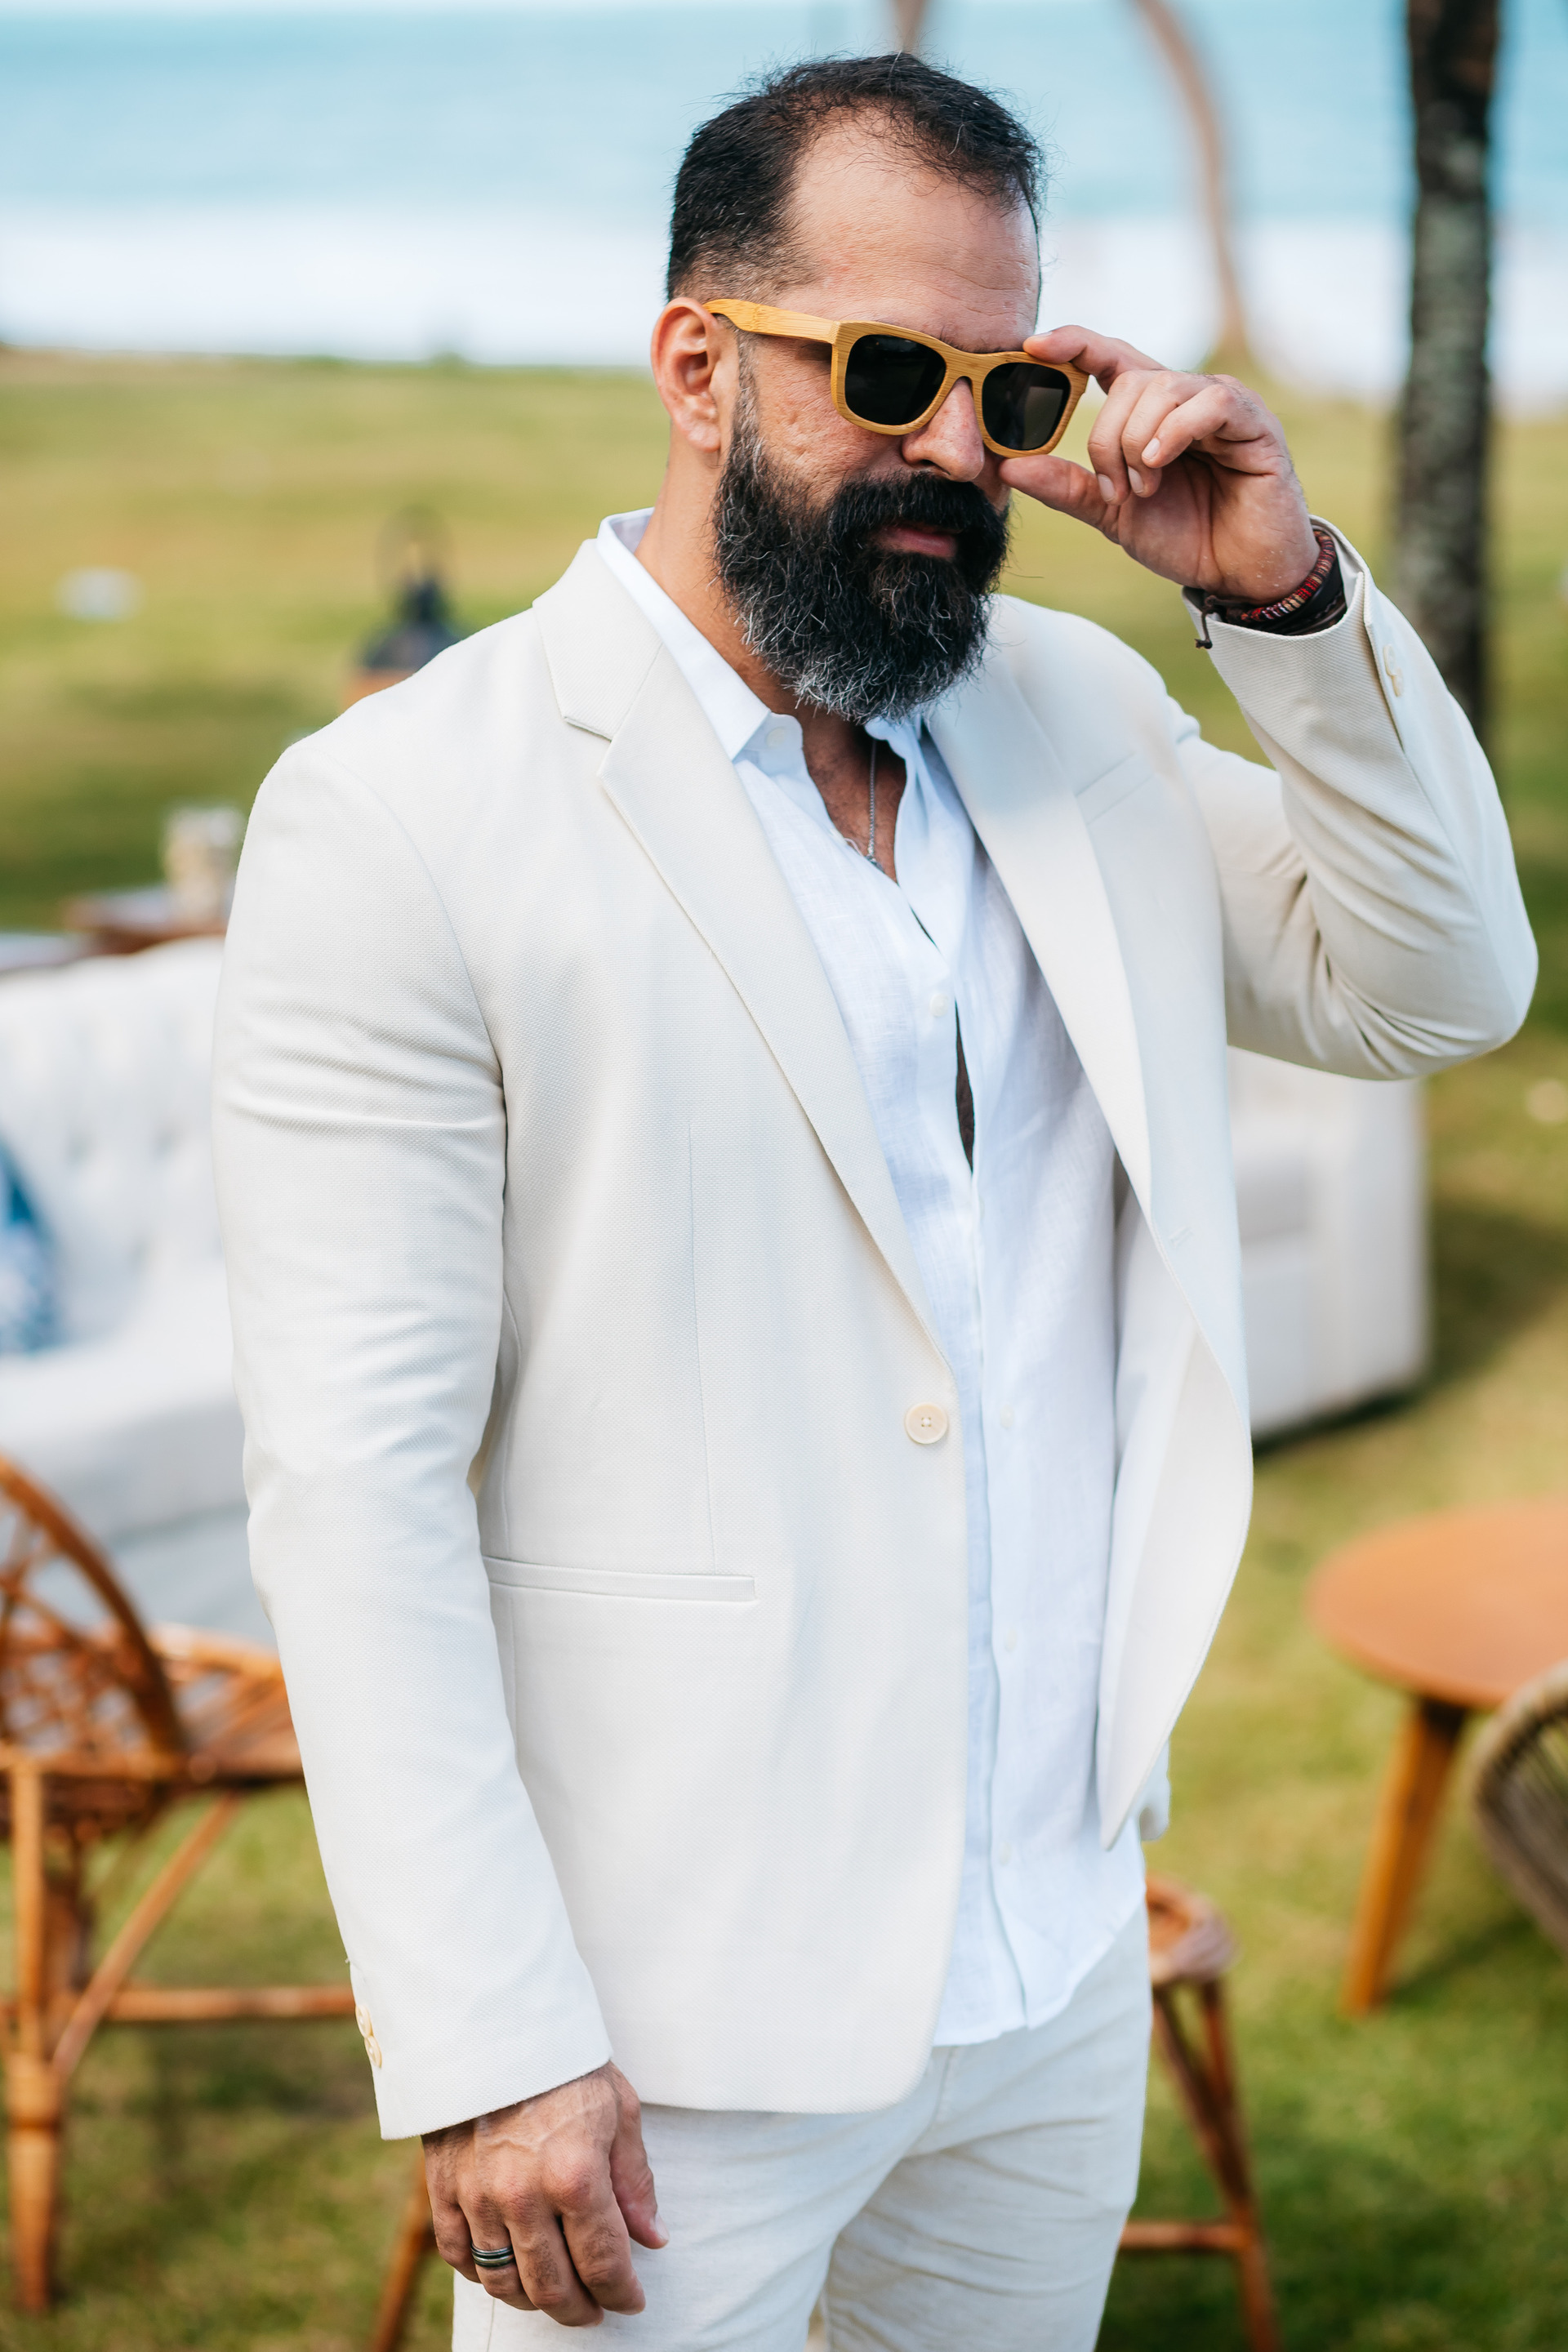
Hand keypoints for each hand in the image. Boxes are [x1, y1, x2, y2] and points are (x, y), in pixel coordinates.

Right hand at [424, 2060, 665, 2327]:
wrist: (494, 2020)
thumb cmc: (565, 2061)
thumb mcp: (618, 2109)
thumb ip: (634, 2181)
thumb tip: (652, 2239)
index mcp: (576, 2175)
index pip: (603, 2264)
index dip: (622, 2293)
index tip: (632, 2300)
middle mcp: (524, 2195)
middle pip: (553, 2287)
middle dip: (580, 2309)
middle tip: (595, 2310)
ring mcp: (478, 2196)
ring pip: (504, 2281)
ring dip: (533, 2301)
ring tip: (554, 2295)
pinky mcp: (442, 2188)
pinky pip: (458, 2255)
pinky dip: (481, 2274)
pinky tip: (504, 2269)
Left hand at [999, 326, 1318, 604]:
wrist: (1237, 574)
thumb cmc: (1184, 536)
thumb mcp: (1111, 512)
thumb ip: (1067, 487)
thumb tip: (1009, 466)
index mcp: (1149, 412)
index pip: (1108, 357)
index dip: (1073, 343)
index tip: (1033, 346)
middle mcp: (1185, 397)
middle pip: (1128, 382)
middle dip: (1108, 437)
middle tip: (1116, 489)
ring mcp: (1221, 404)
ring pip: (1163, 388)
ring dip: (1138, 443)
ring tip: (1145, 487)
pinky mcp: (1254, 421)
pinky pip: (1210, 402)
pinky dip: (1175, 432)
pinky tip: (1160, 463)